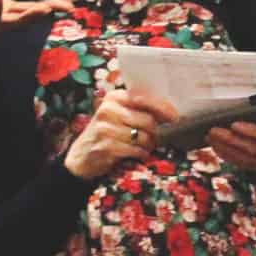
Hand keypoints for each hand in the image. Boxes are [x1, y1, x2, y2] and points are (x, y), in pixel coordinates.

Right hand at [64, 88, 179, 180]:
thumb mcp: (117, 115)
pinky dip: (140, 154)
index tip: (175, 117)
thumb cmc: (106, 134)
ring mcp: (106, 128)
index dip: (163, 108)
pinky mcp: (106, 146)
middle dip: (155, 133)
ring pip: (143, 137)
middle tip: (153, 139)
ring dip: (148, 145)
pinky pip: (136, 150)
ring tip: (142, 147)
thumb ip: (138, 110)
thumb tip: (170, 114)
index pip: (144, 98)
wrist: (80, 157)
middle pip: (148, 120)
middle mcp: (108, 109)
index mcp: (114, 98)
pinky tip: (136, 154)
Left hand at [205, 120, 255, 171]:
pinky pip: (241, 164)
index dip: (251, 130)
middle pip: (252, 148)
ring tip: (211, 138)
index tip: (234, 124)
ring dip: (225, 148)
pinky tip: (217, 147)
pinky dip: (227, 155)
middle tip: (214, 131)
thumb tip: (239, 109)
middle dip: (230, 140)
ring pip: (244, 158)